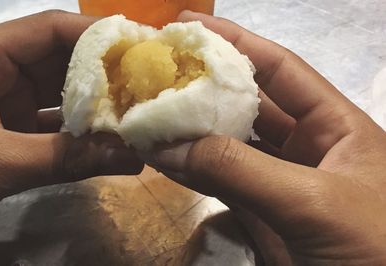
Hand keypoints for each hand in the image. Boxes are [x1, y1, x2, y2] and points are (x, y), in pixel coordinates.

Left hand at [0, 11, 142, 257]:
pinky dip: (79, 133)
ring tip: (140, 112)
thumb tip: (132, 157)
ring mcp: (3, 101)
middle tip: (151, 86)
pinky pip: (53, 124)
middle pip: (61, 60)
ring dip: (96, 105)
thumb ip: (65, 159)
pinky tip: (110, 141)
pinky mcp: (8, 130)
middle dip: (105, 74)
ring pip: (60, 93)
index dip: (99, 36)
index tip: (142, 50)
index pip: (50, 30)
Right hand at [145, 11, 385, 264]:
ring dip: (190, 132)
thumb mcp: (313, 200)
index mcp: (337, 126)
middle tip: (160, 69)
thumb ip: (241, 170)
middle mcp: (307, 147)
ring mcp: (281, 182)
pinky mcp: (263, 215)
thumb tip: (170, 146)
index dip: (237, 42)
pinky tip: (162, 158)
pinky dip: (191, 172)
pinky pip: (221, 183)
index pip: (281, 69)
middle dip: (205, 86)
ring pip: (228, 147)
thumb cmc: (374, 247)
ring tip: (150, 111)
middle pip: (248, 105)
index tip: (191, 24)